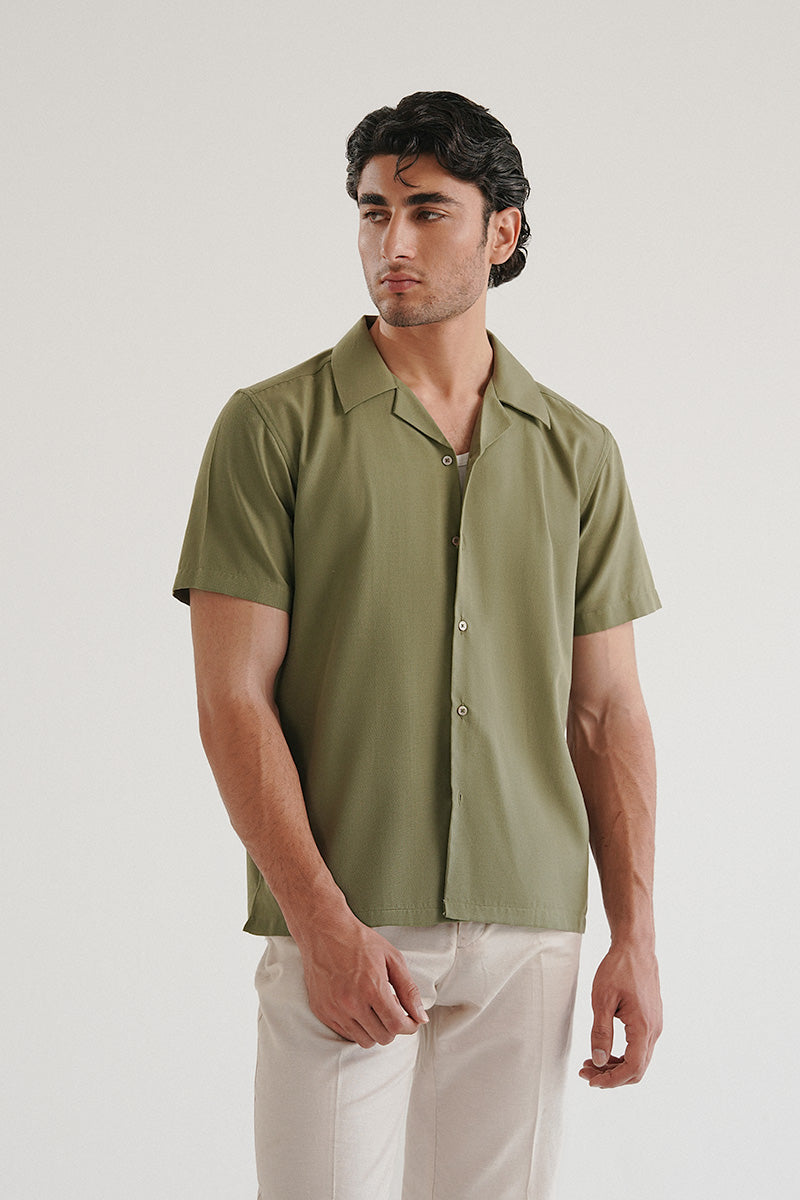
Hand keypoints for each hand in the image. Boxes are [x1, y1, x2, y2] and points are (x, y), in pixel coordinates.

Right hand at [297, 916, 428, 1048]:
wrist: (323, 931)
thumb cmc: (359, 941)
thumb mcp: (392, 958)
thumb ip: (409, 990)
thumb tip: (422, 1017)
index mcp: (371, 988)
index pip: (397, 1025)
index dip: (410, 1026)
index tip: (411, 1020)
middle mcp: (351, 1003)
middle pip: (382, 1037)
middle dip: (393, 1026)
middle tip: (391, 1007)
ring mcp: (334, 1010)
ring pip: (364, 1040)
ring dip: (375, 1029)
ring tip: (374, 1008)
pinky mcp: (322, 1012)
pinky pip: (346, 1034)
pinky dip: (357, 1027)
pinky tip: (359, 1008)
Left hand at [579, 941, 661, 1087]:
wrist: (635, 947)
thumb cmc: (618, 969)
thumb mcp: (602, 999)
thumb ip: (601, 1033)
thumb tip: (598, 1060)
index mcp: (643, 1026)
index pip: (633, 1068)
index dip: (612, 1080)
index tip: (592, 1080)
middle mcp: (654, 1030)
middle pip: (637, 1069)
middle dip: (612, 1076)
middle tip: (586, 1072)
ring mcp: (655, 1025)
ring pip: (639, 1059)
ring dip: (616, 1066)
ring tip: (591, 1061)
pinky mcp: (651, 1020)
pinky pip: (640, 1046)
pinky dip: (623, 1054)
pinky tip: (605, 1050)